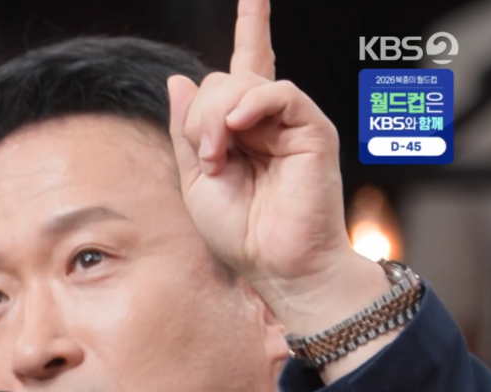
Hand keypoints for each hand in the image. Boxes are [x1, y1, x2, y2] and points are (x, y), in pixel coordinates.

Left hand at [166, 0, 368, 316]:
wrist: (275, 265)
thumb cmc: (239, 232)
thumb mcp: (195, 178)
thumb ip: (187, 130)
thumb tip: (178, 77)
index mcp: (242, 130)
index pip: (244, 67)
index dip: (252, 27)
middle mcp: (267, 120)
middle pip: (221, 80)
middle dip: (199, 115)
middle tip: (206, 159)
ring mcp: (290, 123)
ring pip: (243, 82)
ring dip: (216, 117)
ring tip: (218, 157)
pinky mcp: (312, 129)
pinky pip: (279, 91)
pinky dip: (252, 103)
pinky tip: (238, 128)